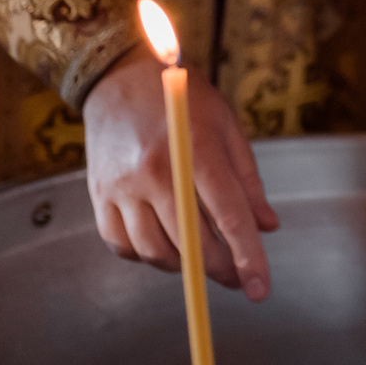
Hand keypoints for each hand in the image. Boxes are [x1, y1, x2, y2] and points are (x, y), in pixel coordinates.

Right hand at [83, 56, 279, 298]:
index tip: (260, 289)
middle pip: (192, 243)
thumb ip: (247, 181)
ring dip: (184, 267)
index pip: (229, 217)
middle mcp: (155, 170)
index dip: (248, 258)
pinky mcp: (98, 194)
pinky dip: (146, 256)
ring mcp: (121, 185)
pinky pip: (122, 246)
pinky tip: (165, 246)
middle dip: (220, 270)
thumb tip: (267, 227)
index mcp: (195, 149)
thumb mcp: (226, 127)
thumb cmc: (184, 100)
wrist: (119, 76)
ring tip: (201, 258)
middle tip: (237, 278)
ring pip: (155, 252)